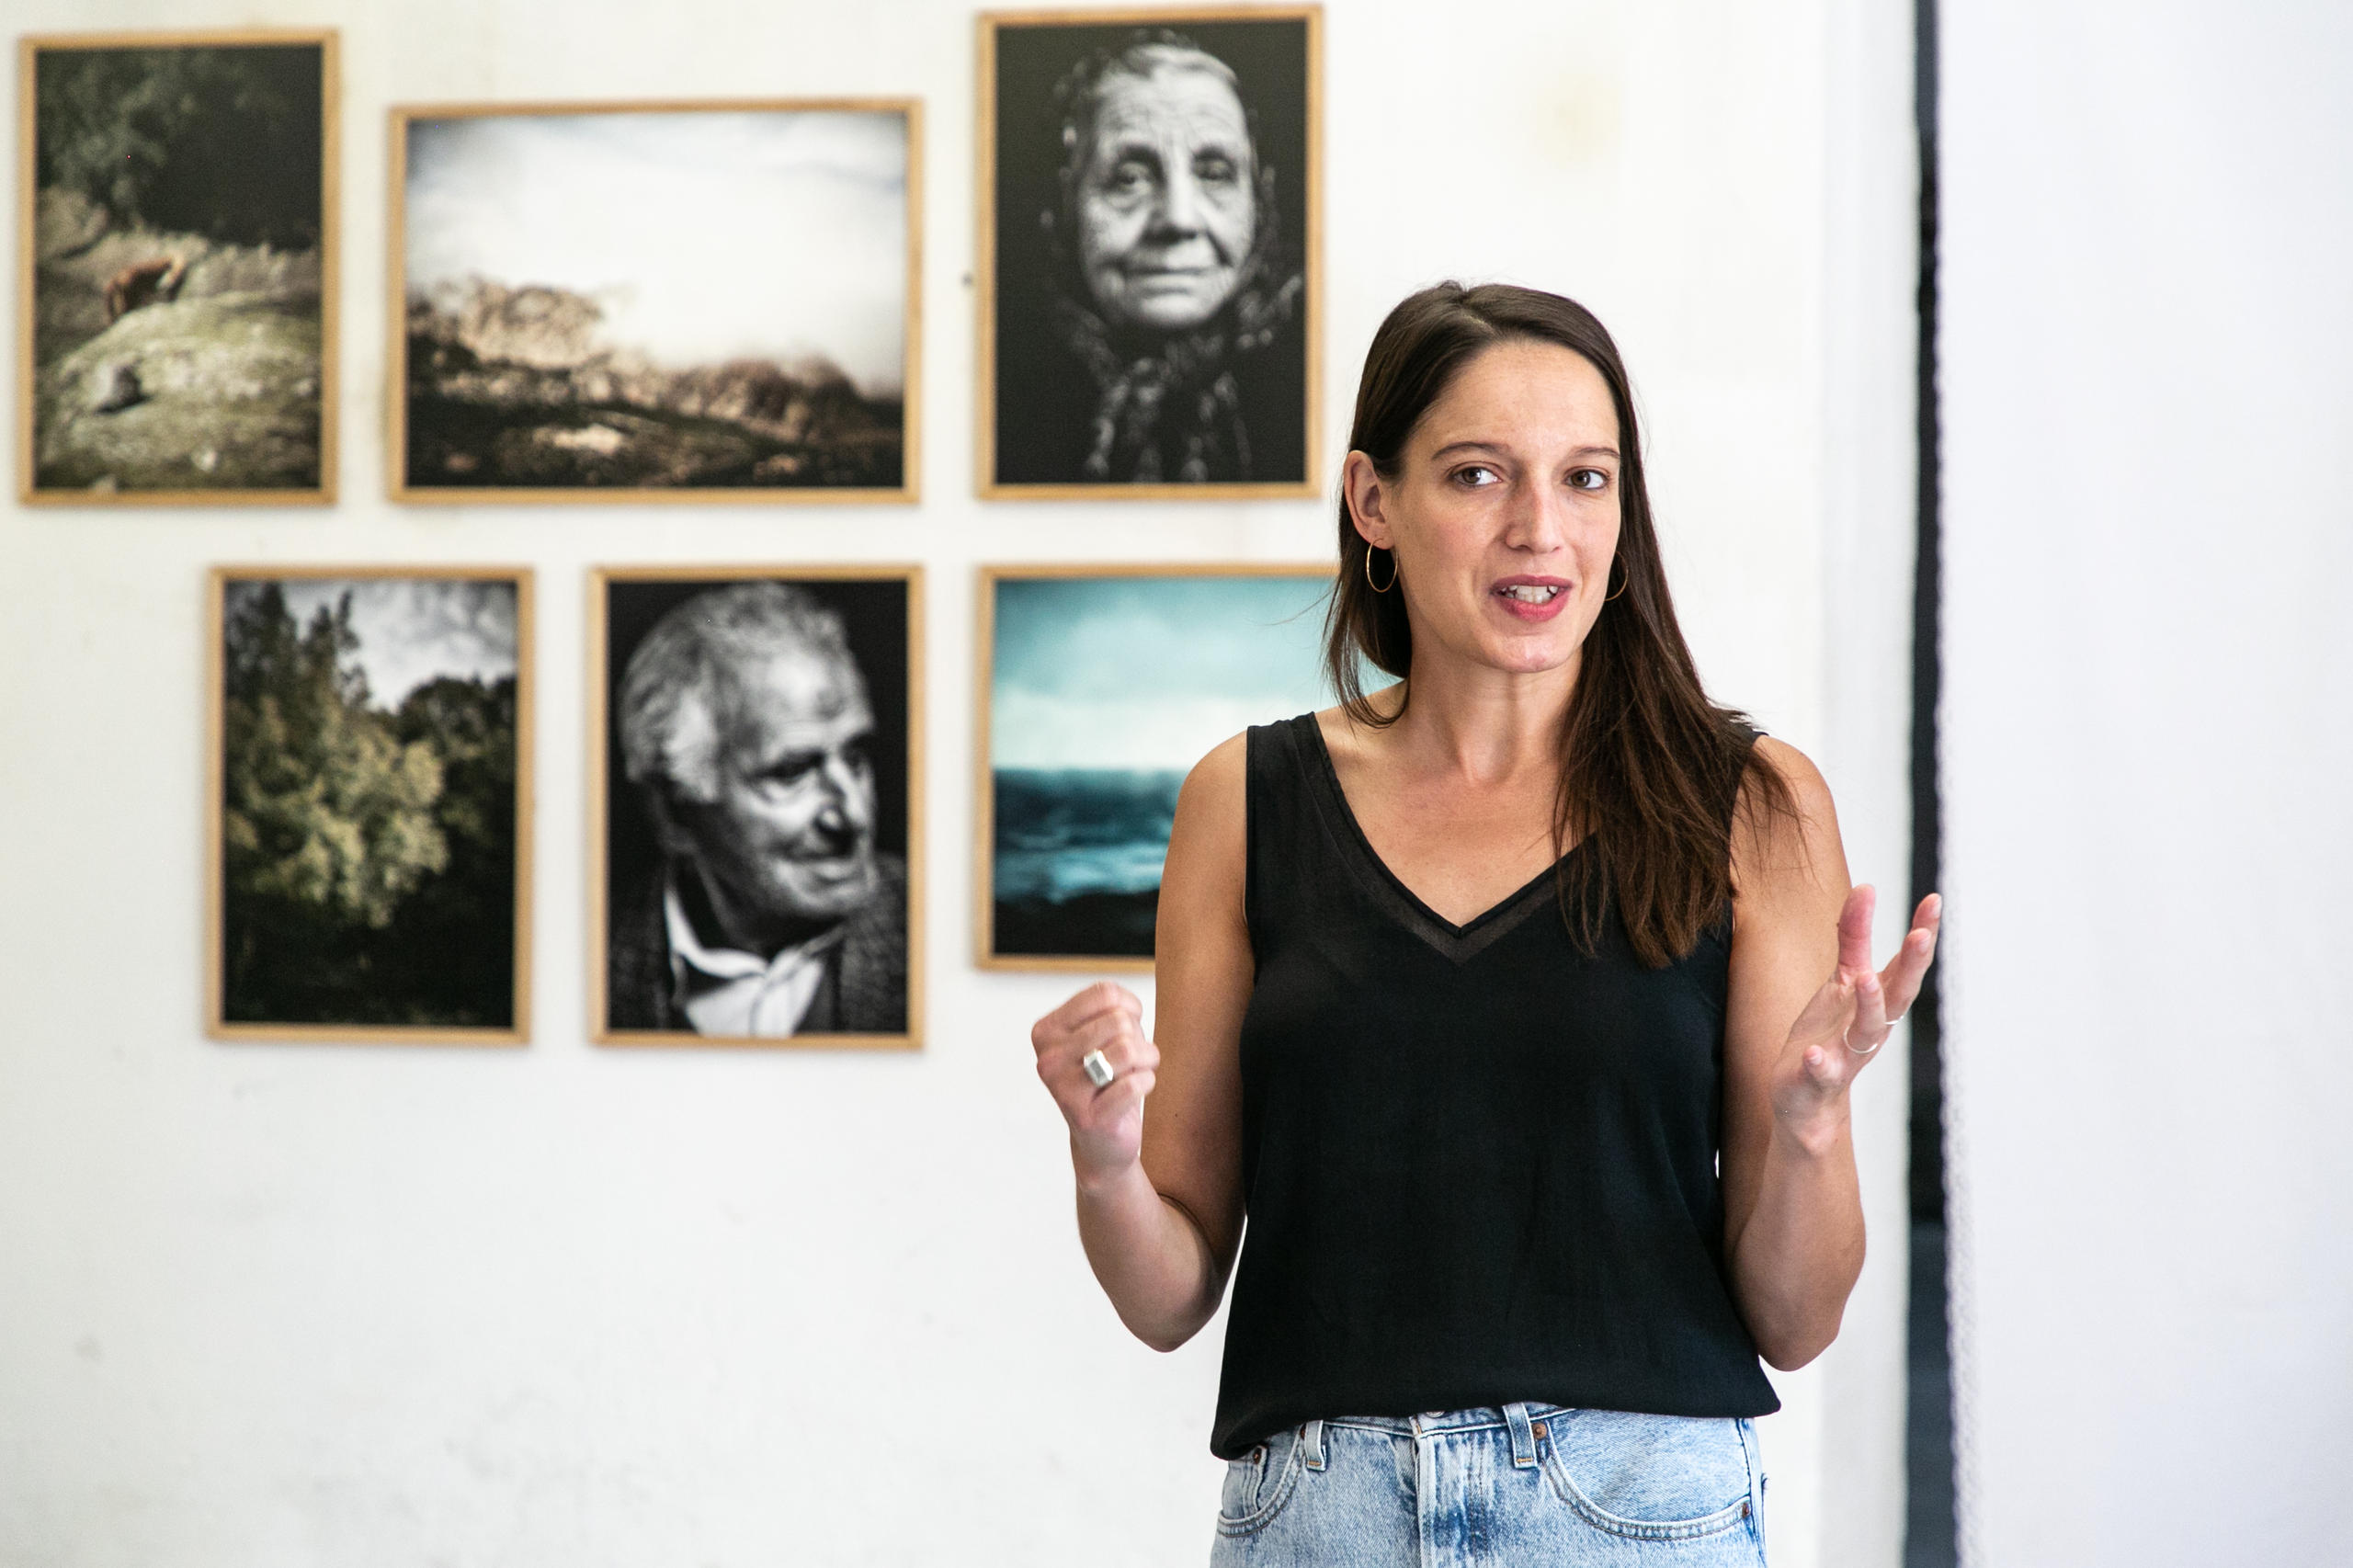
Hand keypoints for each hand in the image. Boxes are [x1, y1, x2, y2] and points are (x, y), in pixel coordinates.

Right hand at [1031, 982, 1161, 1189]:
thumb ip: (1113, 1009)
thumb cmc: (1107, 1077)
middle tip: (1134, 1056)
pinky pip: (1134, 1084)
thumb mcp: (1105, 1034)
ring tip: (1139, 1070)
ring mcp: (1064, 1090)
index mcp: (1046, 1031)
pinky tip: (1136, 1090)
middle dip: (1139, 1037)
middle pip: (1119, 1021)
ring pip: (1127, 1049)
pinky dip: (1147, 1082)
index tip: (1129, 1026)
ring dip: (1147, 1059)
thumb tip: (1128, 1010)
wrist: (1102, 1139)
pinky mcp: (1087, 1117)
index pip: (1105, 994)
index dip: (1131, 1008)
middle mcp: (1048, 1059)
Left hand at [1773, 887, 1941, 1141]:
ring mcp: (1847, 1053)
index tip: (1934, 900)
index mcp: (1878, 1001)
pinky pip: (1823, 1072)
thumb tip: (1867, 887)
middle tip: (1921, 936)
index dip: (1922, 934)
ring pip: (1866, 1031)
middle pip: (1898, 995)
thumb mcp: (1842, 980)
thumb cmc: (1830, 1032)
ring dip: (1869, 1005)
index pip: (1905, 964)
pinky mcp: (1817, 1078)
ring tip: (1864, 979)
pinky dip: (1821, 1063)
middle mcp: (1871, 1026)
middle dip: (1910, 966)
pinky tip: (1814, 1054)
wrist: (1806, 1098)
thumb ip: (1853, 937)